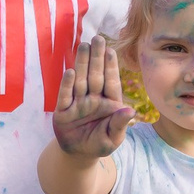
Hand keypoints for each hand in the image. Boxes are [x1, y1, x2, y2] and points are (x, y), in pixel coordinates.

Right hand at [52, 35, 136, 158]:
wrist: (79, 154)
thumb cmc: (100, 143)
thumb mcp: (113, 138)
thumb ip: (120, 124)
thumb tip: (131, 111)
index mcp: (109, 103)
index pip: (111, 82)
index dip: (110, 66)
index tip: (111, 50)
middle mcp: (93, 99)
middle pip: (95, 76)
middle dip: (96, 57)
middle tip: (97, 38)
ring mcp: (77, 103)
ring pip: (80, 80)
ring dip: (81, 63)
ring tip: (83, 45)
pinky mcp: (63, 111)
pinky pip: (65, 96)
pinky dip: (67, 85)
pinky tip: (70, 71)